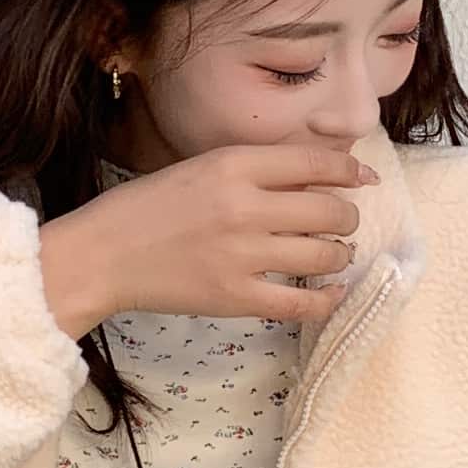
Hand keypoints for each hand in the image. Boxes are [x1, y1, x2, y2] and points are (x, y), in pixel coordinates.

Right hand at [37, 140, 375, 339]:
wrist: (103, 255)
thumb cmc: (148, 208)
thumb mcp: (200, 167)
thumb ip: (255, 169)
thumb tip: (320, 176)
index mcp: (233, 165)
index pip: (315, 164)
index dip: (351, 171)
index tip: (365, 179)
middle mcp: (244, 207)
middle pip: (330, 211)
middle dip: (347, 218)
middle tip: (342, 224)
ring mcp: (242, 255)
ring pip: (324, 256)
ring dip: (341, 255)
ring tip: (334, 255)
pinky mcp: (236, 298)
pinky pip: (303, 303)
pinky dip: (328, 298)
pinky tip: (333, 292)